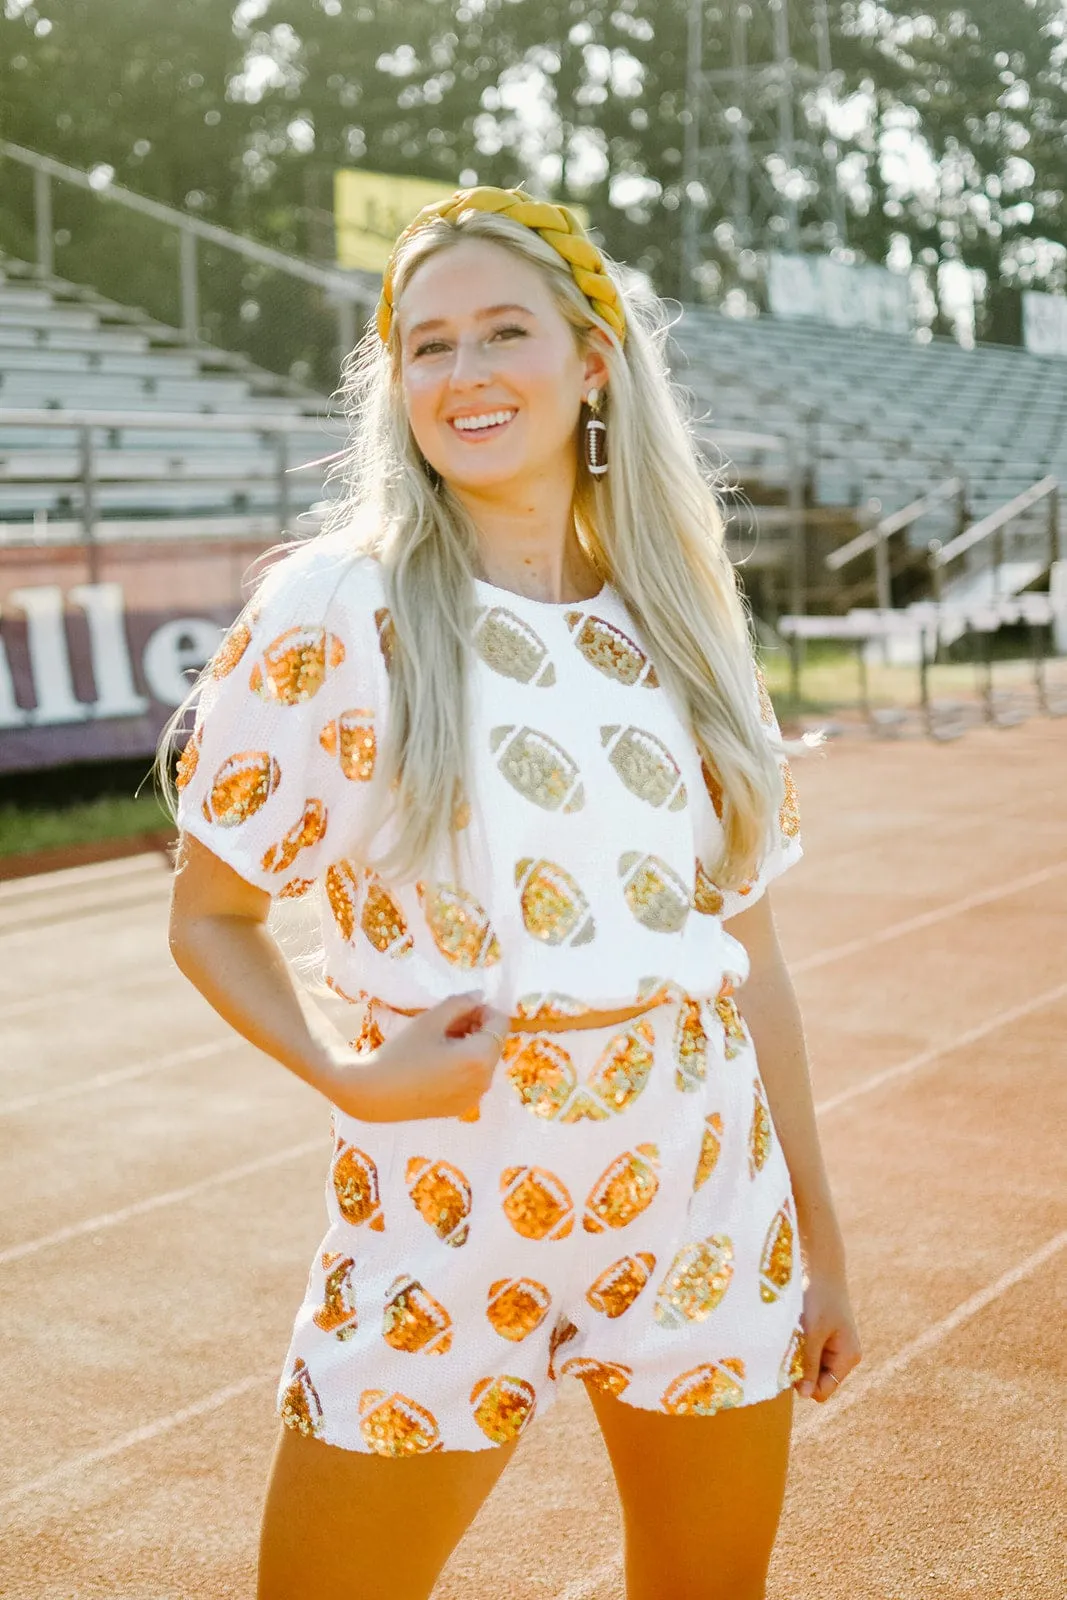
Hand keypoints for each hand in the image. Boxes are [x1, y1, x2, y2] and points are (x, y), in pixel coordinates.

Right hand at [327, 990, 510, 1122]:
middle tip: (444, 1024)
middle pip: (493, 1042)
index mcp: (480, 1058)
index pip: (500, 1022)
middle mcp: (484, 1081)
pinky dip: (462, 1067)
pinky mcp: (461, 1108)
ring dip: (468, 1047)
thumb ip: (460, 1003)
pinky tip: (434, 1065)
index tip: (458, 1010)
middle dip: (475, 1028)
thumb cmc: (400, 1053)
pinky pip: (472, 1079)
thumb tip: (481, 995)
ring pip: (483, 1061)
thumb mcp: (430, 1020)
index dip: (482, 1010)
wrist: (373, 1094)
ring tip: (437, 1043)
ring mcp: (474, 1098)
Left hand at [795, 1264, 862, 1402]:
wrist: (820, 1263)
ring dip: (797, 1355)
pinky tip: (794, 1327)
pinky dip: (797, 1344)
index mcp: (848, 1357)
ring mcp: (833, 1345)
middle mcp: (844, 1355)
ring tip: (793, 1332)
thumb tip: (806, 1395)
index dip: (804, 1383)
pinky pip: (807, 1351)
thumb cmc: (818, 1296)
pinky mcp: (823, 1334)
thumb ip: (810, 1364)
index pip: (822, 1391)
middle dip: (800, 1369)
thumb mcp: (812, 1332)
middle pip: (815, 1380)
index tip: (789, 1361)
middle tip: (790, 1344)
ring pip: (809, 1365)